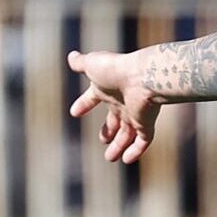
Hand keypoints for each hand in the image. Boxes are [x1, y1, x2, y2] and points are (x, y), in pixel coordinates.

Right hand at [68, 48, 161, 163]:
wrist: (141, 76)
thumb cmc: (115, 69)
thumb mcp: (92, 65)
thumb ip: (80, 63)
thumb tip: (71, 56)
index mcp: (107, 89)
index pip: (92, 98)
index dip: (84, 104)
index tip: (75, 112)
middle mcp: (122, 102)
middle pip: (115, 119)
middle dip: (109, 130)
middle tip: (103, 140)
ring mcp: (135, 113)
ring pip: (128, 134)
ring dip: (118, 146)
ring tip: (110, 158)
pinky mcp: (146, 123)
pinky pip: (143, 141)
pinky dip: (135, 151)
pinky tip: (126, 160)